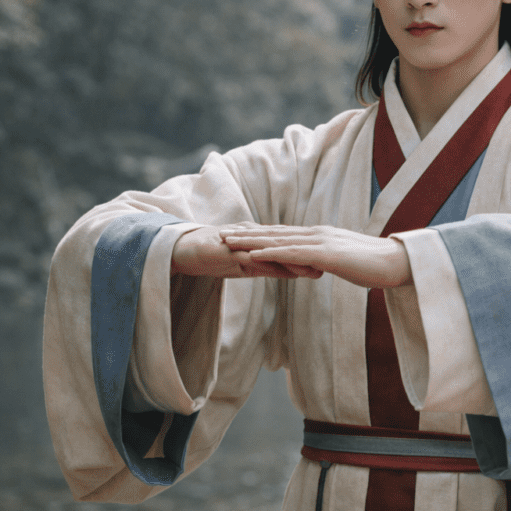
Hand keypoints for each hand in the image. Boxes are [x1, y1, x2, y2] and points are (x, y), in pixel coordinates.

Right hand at [170, 225, 321, 278]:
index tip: (331, 262)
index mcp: (258, 241)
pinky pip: (247, 258)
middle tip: (330, 266)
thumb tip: (290, 271)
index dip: (310, 254)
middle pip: (285, 248)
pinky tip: (276, 269)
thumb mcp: (242, 265)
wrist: (179, 248)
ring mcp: (240, 244)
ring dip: (291, 261)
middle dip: (307, 257)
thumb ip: (265, 266)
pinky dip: (263, 263)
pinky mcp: (226, 251)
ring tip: (311, 270)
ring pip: (270, 252)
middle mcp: (253, 238)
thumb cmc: (210, 256)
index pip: (288, 248)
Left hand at [219, 223, 411, 288]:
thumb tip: (318, 266)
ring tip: (226, 242)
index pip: (283, 233)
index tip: (237, 232)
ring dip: (248, 241)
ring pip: (277, 241)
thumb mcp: (345, 262)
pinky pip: (290, 254)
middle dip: (245, 232)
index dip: (258, 232)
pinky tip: (250, 256)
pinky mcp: (325, 255)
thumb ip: (329, 260)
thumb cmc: (376, 266)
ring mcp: (320, 242)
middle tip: (220, 233)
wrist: (398, 263)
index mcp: (320, 235)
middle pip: (274, 232)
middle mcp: (316, 233)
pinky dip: (267, 253)